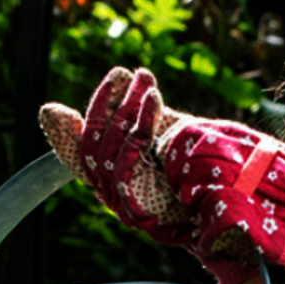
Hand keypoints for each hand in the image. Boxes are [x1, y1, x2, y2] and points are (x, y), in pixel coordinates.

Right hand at [39, 67, 192, 232]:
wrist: (230, 200)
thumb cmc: (197, 168)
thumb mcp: (166, 134)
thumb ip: (140, 113)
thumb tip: (121, 75)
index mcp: (112, 178)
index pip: (77, 154)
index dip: (62, 133)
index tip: (54, 110)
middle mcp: (111, 193)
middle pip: (91, 147)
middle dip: (105, 105)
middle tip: (123, 74)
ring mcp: (123, 204)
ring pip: (108, 149)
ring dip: (126, 108)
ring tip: (145, 80)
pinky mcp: (138, 209)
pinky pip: (129, 159)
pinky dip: (140, 124)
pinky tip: (153, 99)